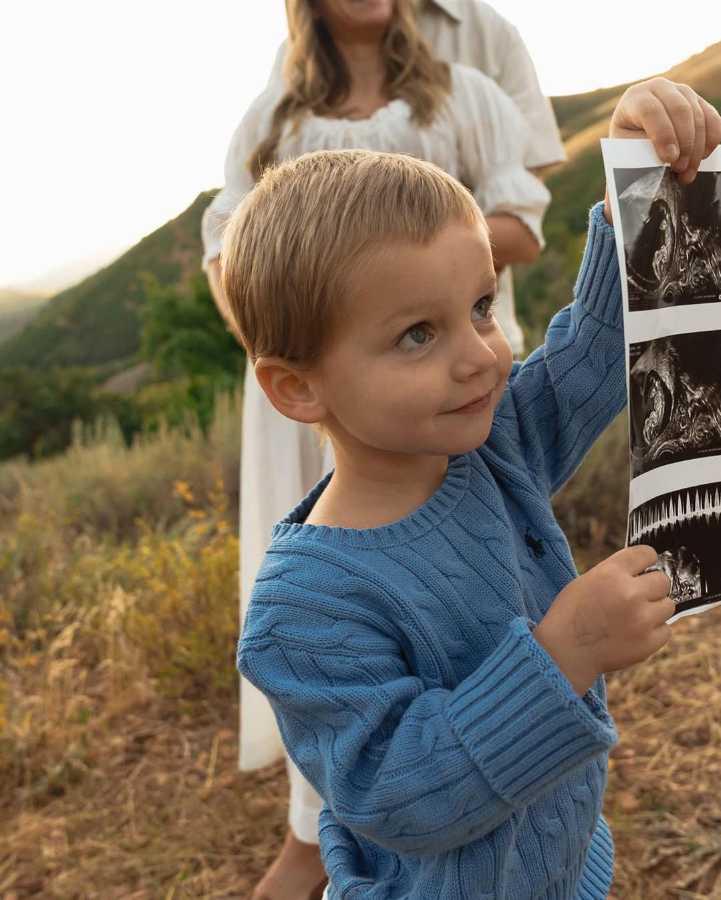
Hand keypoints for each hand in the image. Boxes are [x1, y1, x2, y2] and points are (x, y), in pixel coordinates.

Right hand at [534, 545, 674, 695]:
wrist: (564, 653)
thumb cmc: (570, 615)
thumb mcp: (586, 582)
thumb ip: (615, 574)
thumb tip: (641, 572)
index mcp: (611, 573)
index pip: (647, 554)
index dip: (646, 561)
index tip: (644, 569)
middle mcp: (630, 592)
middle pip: (662, 581)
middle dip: (652, 588)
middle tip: (637, 598)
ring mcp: (642, 619)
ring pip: (668, 606)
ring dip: (654, 610)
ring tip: (634, 617)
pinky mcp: (649, 642)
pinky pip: (666, 630)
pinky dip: (654, 632)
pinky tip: (634, 633)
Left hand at [603, 78, 720, 220]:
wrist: (635, 139)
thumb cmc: (628, 149)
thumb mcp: (626, 152)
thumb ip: (639, 156)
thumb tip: (654, 174)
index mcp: (635, 98)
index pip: (651, 111)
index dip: (663, 134)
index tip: (668, 159)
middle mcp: (659, 87)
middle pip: (680, 110)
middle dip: (684, 143)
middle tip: (680, 171)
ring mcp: (681, 91)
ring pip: (698, 114)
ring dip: (697, 146)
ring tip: (688, 173)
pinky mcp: (698, 101)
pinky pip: (712, 117)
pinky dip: (713, 138)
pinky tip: (705, 157)